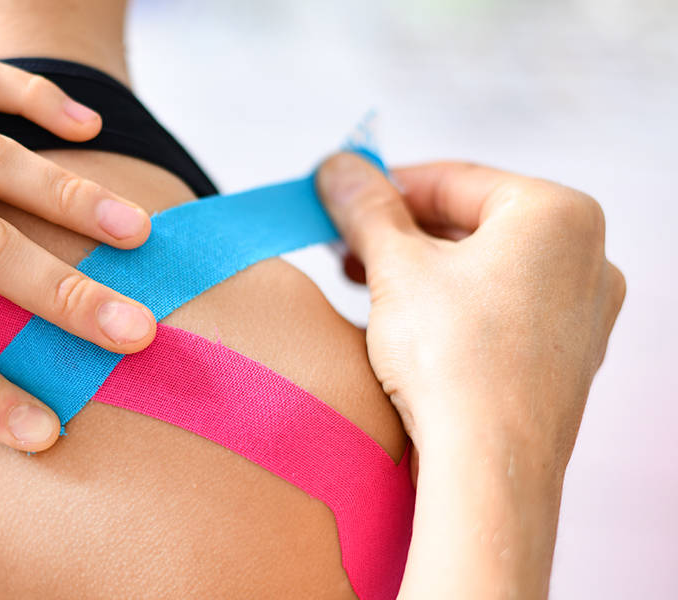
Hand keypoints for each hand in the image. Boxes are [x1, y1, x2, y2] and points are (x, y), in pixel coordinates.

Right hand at [316, 153, 624, 597]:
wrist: (488, 465)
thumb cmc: (455, 358)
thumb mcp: (395, 267)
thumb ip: (366, 208)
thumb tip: (337, 167)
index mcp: (558, 214)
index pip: (455, 179)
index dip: (386, 185)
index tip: (340, 196)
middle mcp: (586, 257)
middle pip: (472, 222)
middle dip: (401, 231)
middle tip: (344, 243)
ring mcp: (581, 312)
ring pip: (485, 268)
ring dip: (420, 269)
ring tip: (364, 283)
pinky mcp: (564, 359)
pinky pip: (500, 310)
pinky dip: (451, 306)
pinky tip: (404, 323)